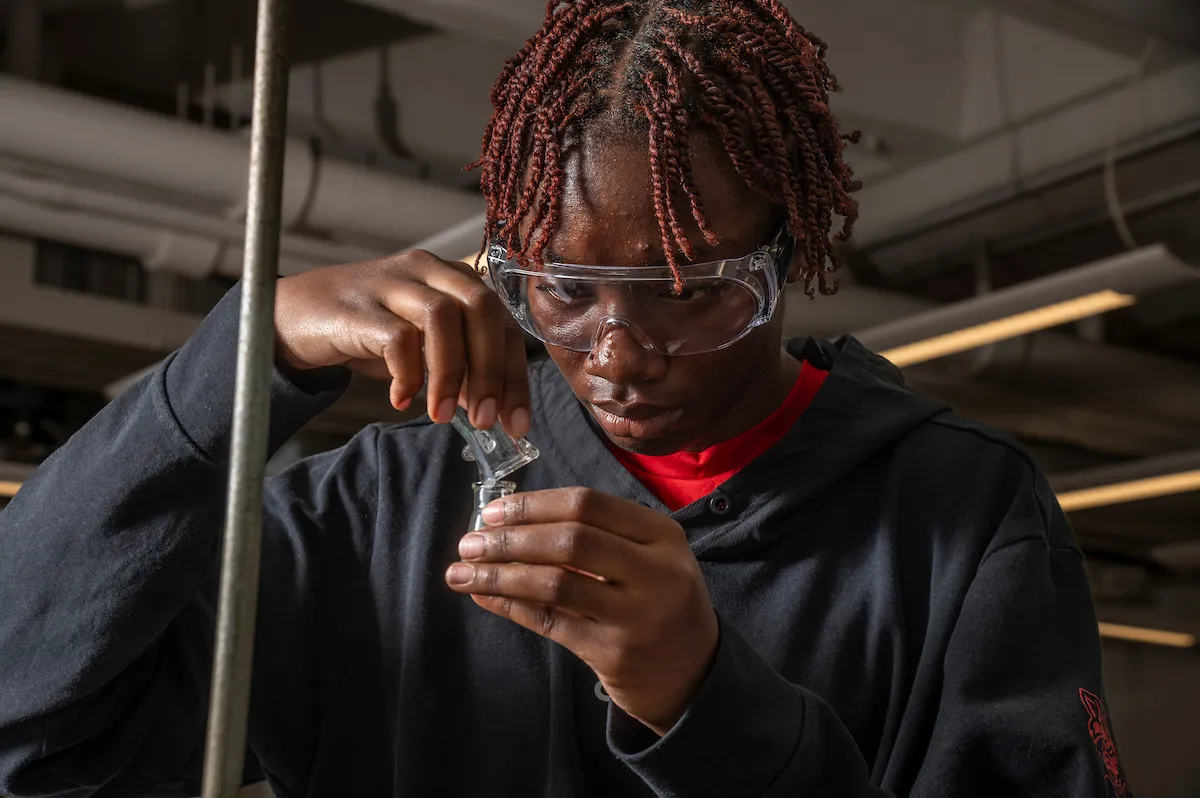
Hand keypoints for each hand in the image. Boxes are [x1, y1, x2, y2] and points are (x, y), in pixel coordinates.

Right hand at [274, 251, 529, 433]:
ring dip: (451, 374)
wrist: (295, 316)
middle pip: (481, 308)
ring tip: (442, 415)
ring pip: (443, 316)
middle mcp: (427, 271)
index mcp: (452, 278)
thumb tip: (491, 407)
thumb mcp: (422, 346)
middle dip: (491, 370)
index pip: (501, 321)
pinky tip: (402, 399)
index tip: (516, 421)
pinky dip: (407, 373)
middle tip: (485, 419)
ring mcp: (391, 283)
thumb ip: (458, 366)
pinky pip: (397, 338)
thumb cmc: (367, 331)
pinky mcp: (358, 306)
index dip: (514, 373)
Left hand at [445, 487, 718, 734]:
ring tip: (462, 572)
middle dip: (510, 538)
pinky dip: (511, 606)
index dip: (534, 504)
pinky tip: (484, 597)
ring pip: (556, 583)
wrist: (693, 672)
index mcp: (662, 534)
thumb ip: (592, 537)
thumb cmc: (657, 600)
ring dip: (500, 574)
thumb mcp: (645, 557)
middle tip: (469, 542)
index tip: (492, 511)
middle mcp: (656, 570)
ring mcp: (638, 615)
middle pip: (570, 539)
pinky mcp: (615, 653)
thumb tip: (505, 524)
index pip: (588, 504)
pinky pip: (551, 622)